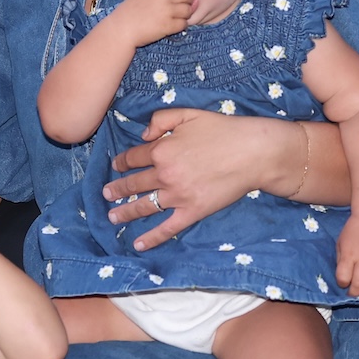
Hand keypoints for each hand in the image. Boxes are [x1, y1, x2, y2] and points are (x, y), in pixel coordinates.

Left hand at [103, 109, 297, 249]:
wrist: (252, 153)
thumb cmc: (223, 130)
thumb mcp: (188, 114)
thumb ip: (161, 119)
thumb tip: (143, 135)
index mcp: (162, 149)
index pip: (133, 158)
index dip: (122, 161)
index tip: (116, 165)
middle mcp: (164, 174)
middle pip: (134, 183)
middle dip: (117, 189)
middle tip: (106, 194)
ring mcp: (177, 195)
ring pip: (144, 206)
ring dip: (125, 212)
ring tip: (112, 216)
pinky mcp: (192, 211)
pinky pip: (167, 228)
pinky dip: (151, 237)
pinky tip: (138, 244)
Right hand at [105, 0, 192, 47]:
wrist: (121, 29)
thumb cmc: (129, 12)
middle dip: (186, 3)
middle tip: (181, 10)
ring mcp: (167, 11)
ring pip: (188, 10)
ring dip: (185, 15)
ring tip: (177, 19)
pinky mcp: (168, 25)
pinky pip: (183, 24)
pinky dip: (181, 26)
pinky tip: (173, 27)